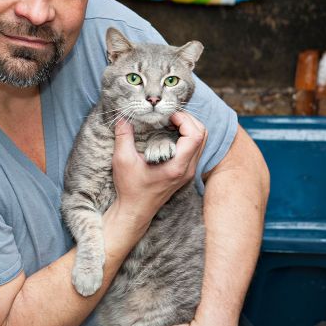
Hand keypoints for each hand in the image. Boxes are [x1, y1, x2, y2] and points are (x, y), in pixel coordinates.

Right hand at [110, 112, 206, 228]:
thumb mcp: (122, 160)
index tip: (168, 115)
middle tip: (169, 115)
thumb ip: (123, 136)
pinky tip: (169, 133)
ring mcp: (188, 171)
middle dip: (188, 120)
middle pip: (203, 135)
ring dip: (188, 127)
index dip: (185, 119)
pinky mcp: (185, 172)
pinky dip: (186, 136)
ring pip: (201, 141)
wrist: (135, 210)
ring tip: (170, 122)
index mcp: (177, 166)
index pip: (195, 136)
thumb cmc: (130, 188)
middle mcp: (187, 169)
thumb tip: (123, 117)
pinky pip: (195, 148)